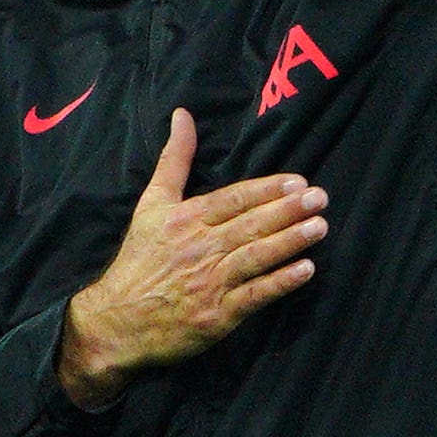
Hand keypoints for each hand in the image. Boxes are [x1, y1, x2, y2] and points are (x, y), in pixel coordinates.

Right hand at [57, 109, 326, 409]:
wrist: (116, 322)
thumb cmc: (139, 260)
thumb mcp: (152, 204)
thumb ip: (175, 160)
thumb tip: (183, 115)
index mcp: (185, 219)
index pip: (233, 199)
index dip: (266, 190)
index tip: (297, 182)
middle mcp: (199, 247)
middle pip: (249, 226)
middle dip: (287, 211)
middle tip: (320, 198)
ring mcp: (209, 283)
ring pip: (255, 256)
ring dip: (290, 241)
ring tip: (320, 227)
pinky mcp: (216, 316)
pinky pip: (253, 295)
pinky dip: (279, 283)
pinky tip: (305, 270)